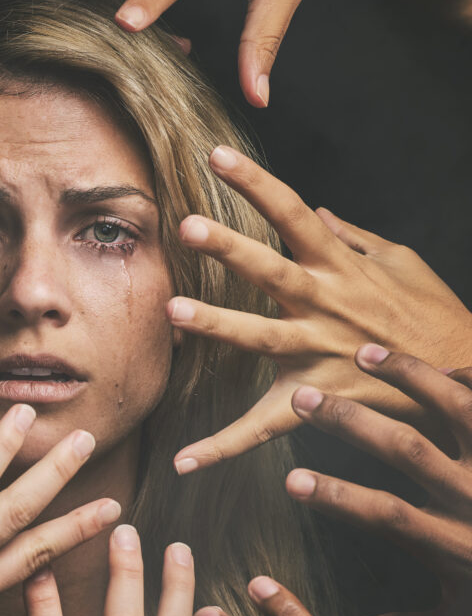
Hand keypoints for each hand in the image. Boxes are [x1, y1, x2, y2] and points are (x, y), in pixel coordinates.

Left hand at [167, 145, 471, 473]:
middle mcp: (325, 304)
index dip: (257, 181)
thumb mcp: (401, 262)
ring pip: (261, 336)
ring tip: (172, 312)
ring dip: (217, 324)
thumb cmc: (432, 315)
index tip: (217, 155)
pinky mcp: (316, 399)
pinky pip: (262, 426)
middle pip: (272, 270)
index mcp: (340, 266)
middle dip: (231, 247)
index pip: (293, 212)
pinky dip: (222, 445)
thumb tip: (317, 209)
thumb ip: (353, 235)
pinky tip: (182, 461)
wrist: (464, 379)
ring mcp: (319, 352)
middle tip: (187, 226)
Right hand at [286, 347, 471, 615]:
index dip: (336, 496)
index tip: (291, 480)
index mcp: (455, 545)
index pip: (384, 515)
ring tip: (364, 353)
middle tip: (303, 398)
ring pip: (455, 408)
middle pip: (406, 449)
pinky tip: (441, 368)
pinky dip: (467, 379)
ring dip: (407, 377)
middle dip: (349, 422)